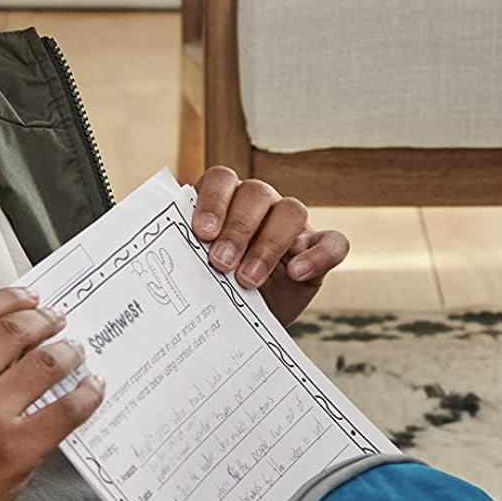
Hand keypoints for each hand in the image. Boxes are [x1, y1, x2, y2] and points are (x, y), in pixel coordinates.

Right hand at [0, 287, 105, 500]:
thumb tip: (4, 343)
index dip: (14, 300)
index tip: (32, 299)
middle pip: (18, 330)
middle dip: (46, 321)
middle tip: (59, 323)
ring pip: (48, 363)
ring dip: (69, 352)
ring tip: (76, 352)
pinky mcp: (17, 447)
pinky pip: (68, 408)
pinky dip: (87, 394)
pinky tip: (93, 389)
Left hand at [191, 166, 348, 327]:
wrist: (245, 321)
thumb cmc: (218, 288)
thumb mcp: (200, 270)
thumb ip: (190, 254)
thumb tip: (168, 254)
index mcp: (227, 199)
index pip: (222, 179)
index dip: (213, 200)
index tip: (201, 233)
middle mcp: (261, 204)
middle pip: (256, 194)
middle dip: (237, 228)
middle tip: (220, 262)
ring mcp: (294, 225)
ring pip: (291, 211)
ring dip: (269, 244)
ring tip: (248, 279)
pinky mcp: (319, 248)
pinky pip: (333, 242)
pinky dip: (318, 256)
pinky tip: (297, 273)